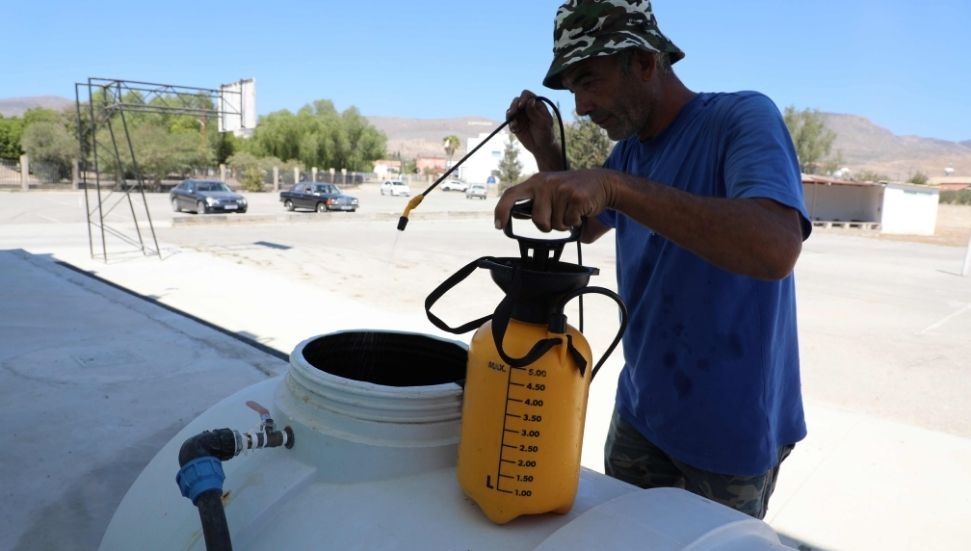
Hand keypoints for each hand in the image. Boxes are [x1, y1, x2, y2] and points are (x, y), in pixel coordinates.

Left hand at [494, 169, 614, 232]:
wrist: (605, 183)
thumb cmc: (574, 192)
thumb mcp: (550, 192)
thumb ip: (535, 204)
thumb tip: (516, 216)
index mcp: (536, 181)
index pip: (511, 194)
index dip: (502, 210)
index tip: (499, 225)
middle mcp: (545, 183)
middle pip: (538, 220)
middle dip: (547, 226)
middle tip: (557, 218)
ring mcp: (561, 189)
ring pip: (555, 224)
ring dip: (565, 224)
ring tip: (572, 211)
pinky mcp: (576, 197)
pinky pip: (570, 223)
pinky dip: (576, 222)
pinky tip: (581, 210)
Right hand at [506, 90, 559, 169]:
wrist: (541, 147)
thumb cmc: (546, 134)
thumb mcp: (543, 123)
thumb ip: (535, 112)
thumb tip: (530, 100)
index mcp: (536, 104)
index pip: (527, 95)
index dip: (523, 98)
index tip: (521, 106)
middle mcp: (527, 108)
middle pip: (517, 100)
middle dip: (514, 105)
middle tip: (513, 113)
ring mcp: (520, 115)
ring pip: (511, 109)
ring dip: (510, 114)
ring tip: (513, 123)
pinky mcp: (515, 123)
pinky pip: (509, 120)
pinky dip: (510, 123)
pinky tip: (514, 129)